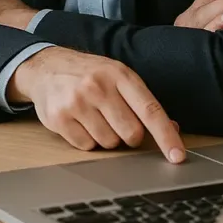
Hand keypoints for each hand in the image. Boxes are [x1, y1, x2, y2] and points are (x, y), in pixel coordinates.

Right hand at [8, 46, 184, 163]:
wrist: (44, 66)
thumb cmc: (86, 73)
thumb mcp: (116, 76)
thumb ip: (142, 101)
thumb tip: (173, 129)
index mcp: (118, 74)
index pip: (149, 110)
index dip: (166, 136)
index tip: (178, 156)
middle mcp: (96, 86)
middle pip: (131, 134)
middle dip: (128, 134)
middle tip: (115, 119)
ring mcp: (76, 102)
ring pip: (109, 143)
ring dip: (105, 137)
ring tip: (92, 116)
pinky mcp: (59, 117)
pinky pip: (86, 146)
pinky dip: (85, 139)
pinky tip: (78, 121)